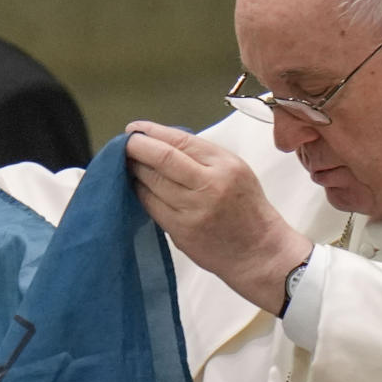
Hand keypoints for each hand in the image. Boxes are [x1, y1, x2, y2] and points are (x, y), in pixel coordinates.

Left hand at [124, 121, 310, 313]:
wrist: (258, 252)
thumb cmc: (247, 210)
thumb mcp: (236, 171)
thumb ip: (204, 156)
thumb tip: (163, 143)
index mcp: (224, 165)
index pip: (180, 141)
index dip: (151, 133)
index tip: (134, 129)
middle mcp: (209, 186)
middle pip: (162, 159)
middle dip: (136, 148)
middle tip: (122, 144)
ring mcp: (193, 211)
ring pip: (152, 183)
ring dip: (134, 170)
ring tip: (125, 164)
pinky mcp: (181, 231)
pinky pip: (152, 207)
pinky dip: (140, 193)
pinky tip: (134, 187)